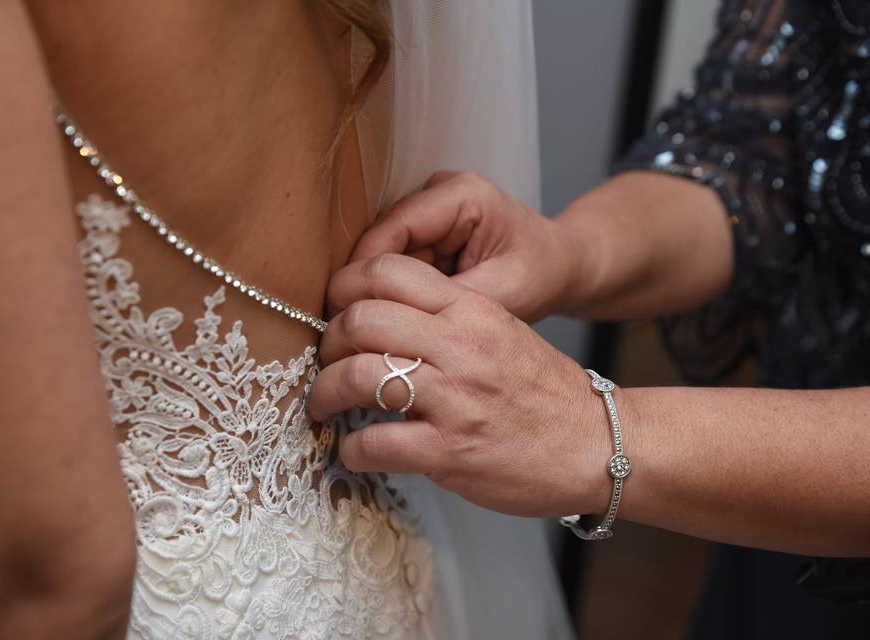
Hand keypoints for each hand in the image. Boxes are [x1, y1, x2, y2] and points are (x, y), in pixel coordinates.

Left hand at [308, 253, 611, 517]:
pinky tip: (355, 451)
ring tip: (324, 404)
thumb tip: (379, 319)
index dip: (345, 288)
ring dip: (326, 392)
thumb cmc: (544, 391)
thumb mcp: (500, 330)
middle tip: (328, 360)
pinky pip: (375, 444)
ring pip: (359, 376)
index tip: (336, 312)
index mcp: (471, 309)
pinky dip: (352, 449)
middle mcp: (460, 346)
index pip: (387, 271)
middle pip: (361, 319)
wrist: (596, 444)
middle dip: (329, 341)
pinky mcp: (450, 452)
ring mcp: (455, 400)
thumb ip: (445, 317)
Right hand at [348, 171, 585, 322]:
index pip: (394, 227)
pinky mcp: (426, 228)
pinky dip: (397, 289)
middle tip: (353, 328)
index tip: (347, 310)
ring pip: (384, 252)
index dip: (366, 269)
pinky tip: (399, 316)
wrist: (561, 266)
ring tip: (379, 328)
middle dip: (371, 283)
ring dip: (383, 289)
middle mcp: (440, 192)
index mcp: (463, 195)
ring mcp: (430, 208)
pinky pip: (396, 261)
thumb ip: (448, 302)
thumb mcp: (501, 295)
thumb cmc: (542, 275)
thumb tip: (395, 322)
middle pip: (382, 239)